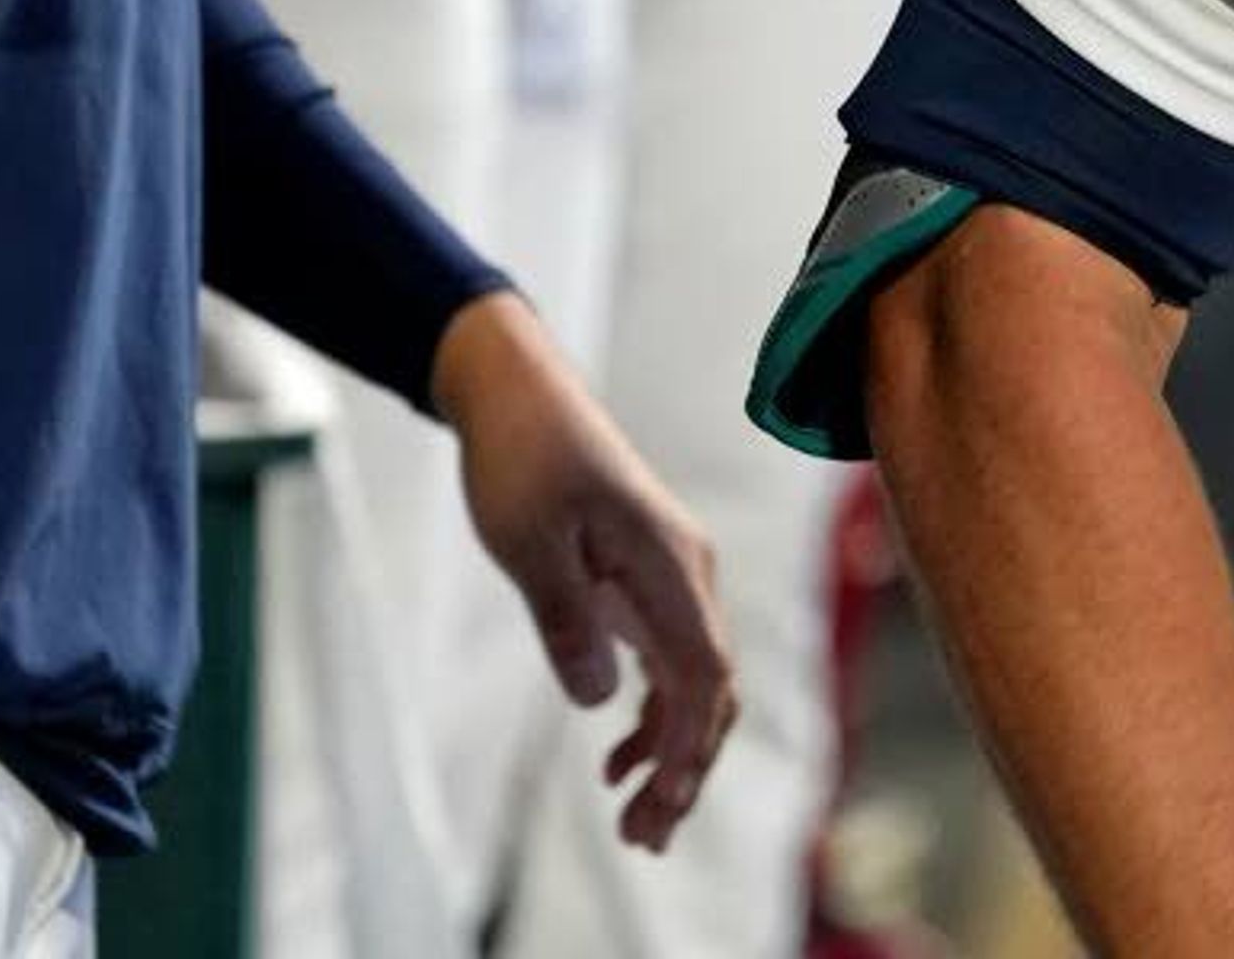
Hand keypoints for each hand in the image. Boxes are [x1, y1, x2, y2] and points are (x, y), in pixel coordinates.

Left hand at [435, 294, 738, 852]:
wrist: (520, 395)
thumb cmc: (523, 459)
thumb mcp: (528, 542)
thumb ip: (567, 619)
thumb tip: (601, 699)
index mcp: (670, 564)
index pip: (704, 674)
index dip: (692, 747)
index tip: (663, 806)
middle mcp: (688, 574)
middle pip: (713, 689)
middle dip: (689, 769)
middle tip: (644, 839)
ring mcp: (673, 576)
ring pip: (697, 681)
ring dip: (675, 752)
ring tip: (634, 818)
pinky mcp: (648, 578)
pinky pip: (673, 660)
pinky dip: (657, 716)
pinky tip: (619, 756)